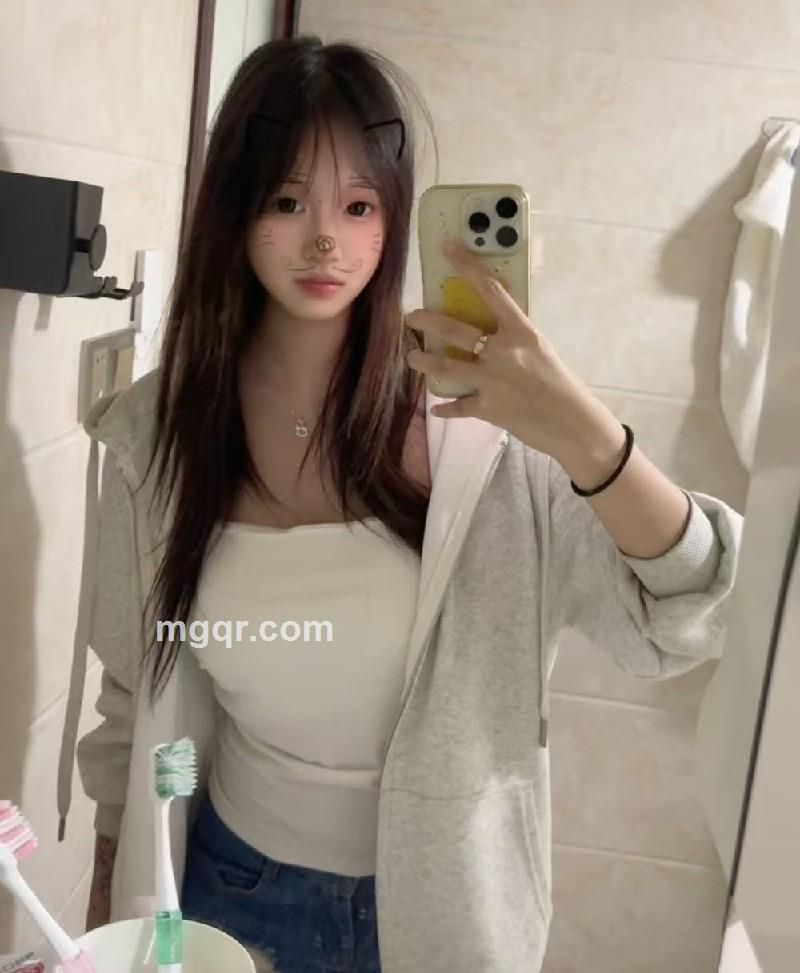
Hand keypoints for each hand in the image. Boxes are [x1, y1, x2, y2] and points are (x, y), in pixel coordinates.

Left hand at [404, 238, 618, 462]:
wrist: (574, 426)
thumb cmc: (562, 386)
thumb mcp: (540, 351)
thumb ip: (514, 340)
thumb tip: (487, 335)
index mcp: (521, 331)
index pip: (490, 290)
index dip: (466, 266)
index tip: (447, 247)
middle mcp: (502, 351)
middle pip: (454, 330)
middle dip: (426, 322)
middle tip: (412, 318)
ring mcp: (491, 380)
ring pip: (444, 366)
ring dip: (422, 361)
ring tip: (412, 358)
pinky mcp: (486, 408)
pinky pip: (456, 406)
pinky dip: (445, 407)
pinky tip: (438, 407)